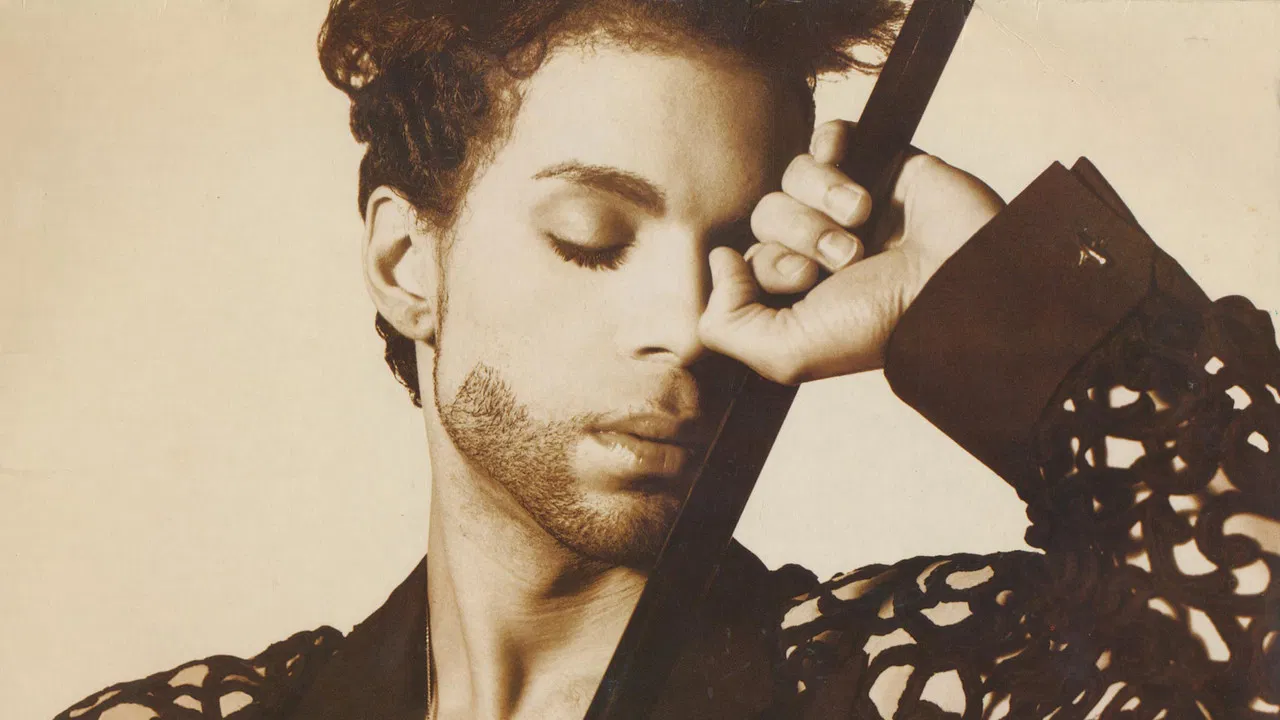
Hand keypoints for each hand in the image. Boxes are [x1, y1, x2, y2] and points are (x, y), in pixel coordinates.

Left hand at [698, 120, 1005, 383]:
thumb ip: (726, 324)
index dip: (765, 265)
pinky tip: (862, 189)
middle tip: (844, 259)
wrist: (962, 284)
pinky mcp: (878, 162)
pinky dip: (833, 157)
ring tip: (862, 225)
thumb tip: (719, 261)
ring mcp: (847, 204)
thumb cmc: (881, 325)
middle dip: (798, 236)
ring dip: (821, 202)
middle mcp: (818, 248)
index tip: (805, 283)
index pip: (743, 258)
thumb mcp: (787, 354)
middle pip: (764, 216)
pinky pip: (826, 136)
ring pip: (790, 176)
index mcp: (798, 292)